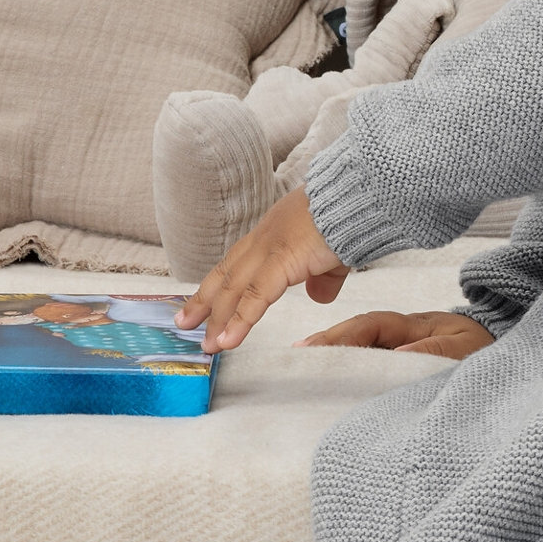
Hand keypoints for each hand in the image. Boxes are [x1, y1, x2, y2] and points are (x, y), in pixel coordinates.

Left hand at [177, 188, 345, 352]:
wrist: (358, 195)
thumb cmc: (350, 215)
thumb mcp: (332, 252)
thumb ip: (323, 277)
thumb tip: (319, 297)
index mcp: (273, 232)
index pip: (237, 261)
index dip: (218, 284)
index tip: (202, 303)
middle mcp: (264, 237)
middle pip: (226, 274)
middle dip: (204, 301)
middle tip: (184, 325)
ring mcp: (270, 248)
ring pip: (233, 288)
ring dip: (217, 318)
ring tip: (207, 346)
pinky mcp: (282, 260)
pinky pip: (255, 296)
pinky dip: (239, 321)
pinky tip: (228, 341)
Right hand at [298, 309, 495, 359]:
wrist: (507, 355)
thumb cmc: (486, 348)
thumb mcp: (466, 350)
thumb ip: (434, 352)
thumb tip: (396, 356)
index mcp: (416, 326)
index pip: (373, 326)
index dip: (344, 335)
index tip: (316, 348)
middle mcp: (402, 336)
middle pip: (358, 336)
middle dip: (328, 344)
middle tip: (296, 356)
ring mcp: (400, 350)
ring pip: (362, 352)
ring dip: (335, 359)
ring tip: (302, 370)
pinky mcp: (403, 366)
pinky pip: (373, 368)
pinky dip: (351, 374)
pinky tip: (329, 385)